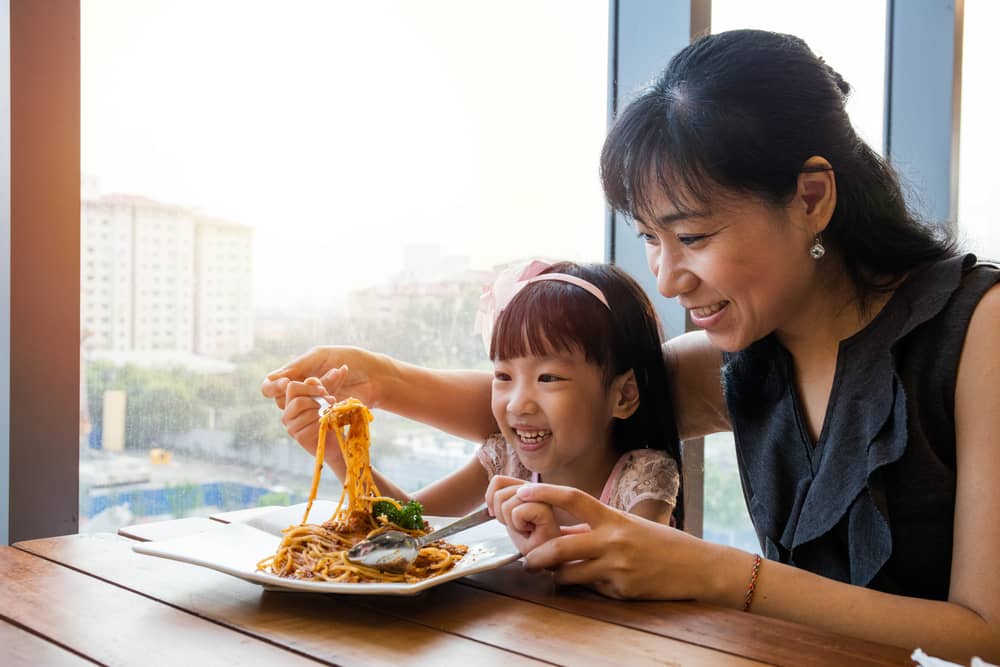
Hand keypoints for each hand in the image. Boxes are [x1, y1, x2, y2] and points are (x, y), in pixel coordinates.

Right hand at [262, 346, 383, 409]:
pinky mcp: (320, 423)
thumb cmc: (349, 360)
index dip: (274, 387)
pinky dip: (322, 411)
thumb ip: (296, 367)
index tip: (287, 382)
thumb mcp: (319, 357)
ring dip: (315, 400)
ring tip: (334, 395)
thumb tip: (270, 379)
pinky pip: (310, 421)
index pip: (270, 387)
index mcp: (296, 376)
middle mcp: (299, 395)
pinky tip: (337, 403)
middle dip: (304, 391)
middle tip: (323, 387)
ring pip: (297, 410)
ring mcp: (309, 410)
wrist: (374, 376)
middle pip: (282, 399)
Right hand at [280, 378, 344, 470]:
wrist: (339, 439)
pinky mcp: (298, 436)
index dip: (307, 387)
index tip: (323, 390)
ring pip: (304, 410)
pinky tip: (329, 422)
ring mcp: (291, 424)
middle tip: (331, 400)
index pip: (291, 386)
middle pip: (297, 398)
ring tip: (332, 411)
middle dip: (317, 398)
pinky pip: (310, 424)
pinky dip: (323, 421)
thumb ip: (330, 383)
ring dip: (322, 409)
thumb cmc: (332, 413)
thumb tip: (342, 369)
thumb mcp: (329, 394)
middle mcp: (288, 411)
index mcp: (292, 398)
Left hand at [486, 476, 562, 555]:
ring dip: (511, 522)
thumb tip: (490, 495)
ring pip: (507, 503)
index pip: (498, 480)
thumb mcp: (507, 515)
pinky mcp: (546, 510)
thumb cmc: (528, 539)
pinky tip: (530, 531)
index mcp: (527, 488)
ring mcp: (543, 498)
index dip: (491, 499)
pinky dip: (518, 526)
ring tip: (524, 528)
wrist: (543, 558)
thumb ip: (501, 498)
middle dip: (501, 515)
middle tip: (517, 525)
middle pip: (499, 493)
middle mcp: (536, 489)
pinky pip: (517, 512)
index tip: (501, 516)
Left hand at [512, 483, 721, 600]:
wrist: (696, 567)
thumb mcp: (626, 526)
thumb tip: (558, 533)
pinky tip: (597, 582)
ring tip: (552, 574)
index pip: (573, 497)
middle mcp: (612, 541)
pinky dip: (587, 587)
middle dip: (535, 556)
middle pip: (559, 547)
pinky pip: (591, 589)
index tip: (522, 492)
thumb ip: (593, 529)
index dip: (545, 493)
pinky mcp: (621, 591)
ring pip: (568, 575)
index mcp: (613, 517)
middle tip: (525, 560)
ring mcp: (616, 568)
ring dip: (556, 575)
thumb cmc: (658, 543)